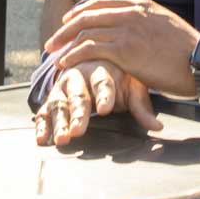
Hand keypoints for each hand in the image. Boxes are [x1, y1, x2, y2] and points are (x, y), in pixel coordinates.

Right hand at [35, 59, 161, 148]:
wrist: (94, 59)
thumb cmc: (117, 76)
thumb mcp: (132, 87)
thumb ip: (142, 108)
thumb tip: (158, 127)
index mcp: (101, 69)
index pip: (103, 82)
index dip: (104, 95)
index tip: (106, 108)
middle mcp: (78, 77)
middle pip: (78, 95)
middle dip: (78, 113)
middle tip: (79, 129)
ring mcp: (63, 89)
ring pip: (59, 104)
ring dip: (60, 122)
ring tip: (63, 138)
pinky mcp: (53, 99)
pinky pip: (44, 112)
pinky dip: (42, 126)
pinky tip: (42, 139)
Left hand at [44, 0, 199, 99]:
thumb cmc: (188, 52)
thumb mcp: (166, 26)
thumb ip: (148, 23)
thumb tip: (139, 31)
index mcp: (142, 5)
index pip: (103, 2)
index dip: (81, 11)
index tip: (69, 20)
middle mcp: (132, 12)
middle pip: (88, 15)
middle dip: (66, 28)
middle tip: (53, 40)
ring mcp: (128, 29)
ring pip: (85, 31)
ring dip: (65, 44)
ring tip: (53, 55)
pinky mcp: (125, 50)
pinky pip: (90, 49)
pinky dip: (73, 56)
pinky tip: (64, 64)